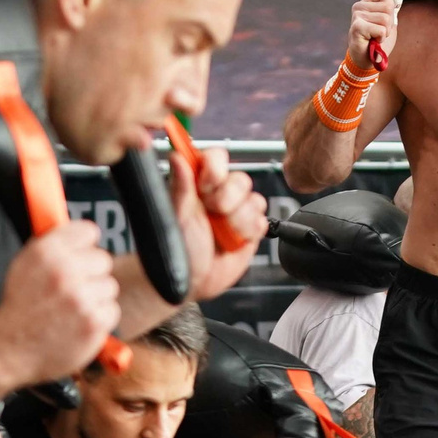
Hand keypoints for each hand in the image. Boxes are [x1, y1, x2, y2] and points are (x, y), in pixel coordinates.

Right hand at [0, 219, 120, 380]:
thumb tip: (81, 233)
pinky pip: (112, 310)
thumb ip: (51, 245)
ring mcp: (81, 298)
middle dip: (91, 273)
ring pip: (109, 286)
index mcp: (46, 252)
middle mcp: (64, 271)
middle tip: (74, 288)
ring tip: (73, 309)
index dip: (85, 244)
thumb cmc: (19, 308)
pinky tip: (79, 323)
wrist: (10, 349)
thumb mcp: (24, 265)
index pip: (88, 231)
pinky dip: (99, 318)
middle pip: (103, 259)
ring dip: (96, 297)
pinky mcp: (94, 322)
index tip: (82, 254)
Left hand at [175, 141, 267, 301]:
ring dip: (237, 219)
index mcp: (199, 183)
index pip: (217, 158)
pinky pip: (261, 221)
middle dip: (227, 198)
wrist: (191, 281)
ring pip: (254, 200)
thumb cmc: (176, 248)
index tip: (205, 186)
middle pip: (241, 179)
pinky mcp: (250, 230)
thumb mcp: (177, 215)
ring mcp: (237, 212)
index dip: (216, 169)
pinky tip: (233, 240)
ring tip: (220, 232)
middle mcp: (220, 194)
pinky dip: (248, 231)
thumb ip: (181, 185)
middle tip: (211, 213)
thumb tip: (176, 155)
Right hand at [347, 0, 400, 69]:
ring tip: (376, 37)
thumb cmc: (376, 42)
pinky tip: (373, 41)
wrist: (366, 61)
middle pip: (388, 6)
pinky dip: (381, 38)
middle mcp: (359, 7)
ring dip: (385, 32)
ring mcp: (357, 16)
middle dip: (389, 23)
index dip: (390, 8)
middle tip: (379, 32)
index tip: (382, 21)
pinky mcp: (357, 27)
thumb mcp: (387, 22)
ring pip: (385, 19)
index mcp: (365, 3)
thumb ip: (390, 8)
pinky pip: (381, 30)